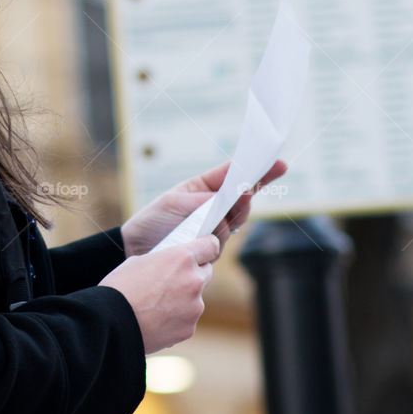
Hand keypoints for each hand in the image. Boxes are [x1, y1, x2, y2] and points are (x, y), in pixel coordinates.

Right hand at [98, 235, 220, 353]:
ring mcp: (194, 307)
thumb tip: (171, 267)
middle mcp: (193, 280)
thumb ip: (164, 262)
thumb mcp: (140, 261)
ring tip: (157, 304)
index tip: (204, 249)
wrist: (111, 322)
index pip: (211, 246)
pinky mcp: (189, 328)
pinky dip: (176, 318)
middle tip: (174, 279)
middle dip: (193, 274)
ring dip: (183, 298)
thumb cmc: (120, 287)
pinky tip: (156, 319)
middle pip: (206, 272)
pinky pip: (187, 319)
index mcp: (181, 258)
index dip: (206, 246)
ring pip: (196, 298)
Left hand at [120, 159, 287, 256]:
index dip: (255, 169)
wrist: (136, 250)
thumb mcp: (172, 202)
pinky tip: (213, 230)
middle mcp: (213, 208)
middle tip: (255, 182)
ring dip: (233, 211)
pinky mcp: (210, 250)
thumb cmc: (151, 221)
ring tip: (230, 201)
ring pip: (235, 220)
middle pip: (242, 198)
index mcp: (203, 189)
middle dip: (250, 190)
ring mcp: (214, 230)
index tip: (276, 162)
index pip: (232, 176)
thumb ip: (198, 201)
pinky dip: (220, 233)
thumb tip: (221, 202)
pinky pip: (222, 241)